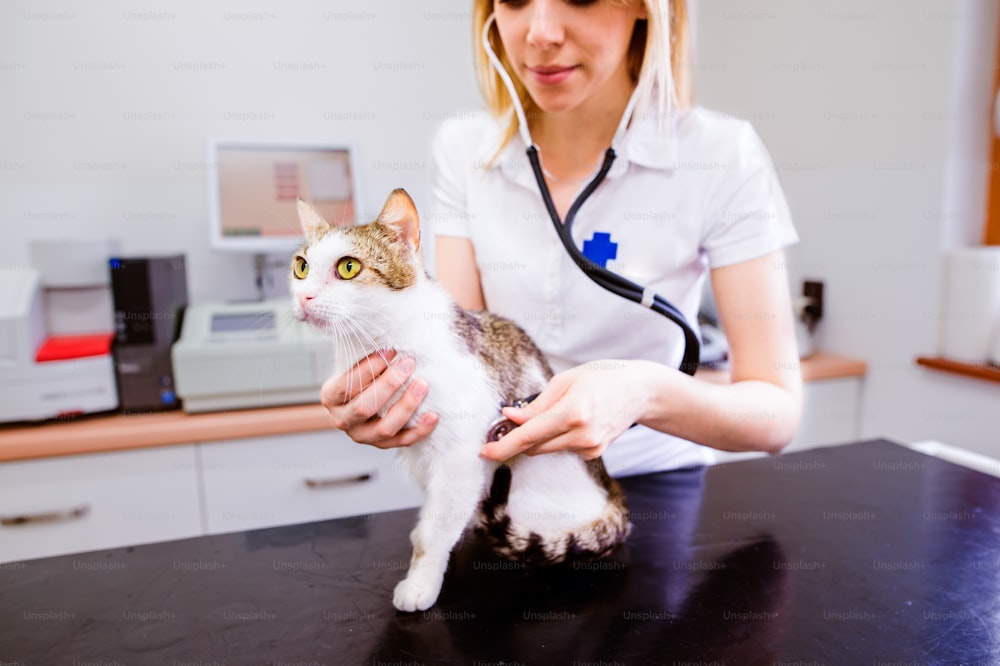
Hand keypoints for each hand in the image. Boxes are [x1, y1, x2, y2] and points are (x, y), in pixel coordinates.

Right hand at [321, 349, 437, 447]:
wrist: (366, 394)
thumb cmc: (364, 372)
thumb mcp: (355, 360)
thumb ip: (364, 351)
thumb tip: (385, 332)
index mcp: (331, 397)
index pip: (346, 386)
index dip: (368, 369)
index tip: (390, 351)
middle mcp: (342, 420)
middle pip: (364, 408)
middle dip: (389, 385)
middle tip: (409, 364)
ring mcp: (362, 436)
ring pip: (385, 429)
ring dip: (406, 406)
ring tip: (422, 385)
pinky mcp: (383, 444)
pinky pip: (403, 441)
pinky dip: (420, 430)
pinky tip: (433, 414)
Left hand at [479, 360, 655, 461]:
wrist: (638, 391)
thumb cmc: (602, 378)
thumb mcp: (565, 381)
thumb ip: (536, 404)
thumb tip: (510, 417)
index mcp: (573, 412)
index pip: (529, 435)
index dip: (503, 446)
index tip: (484, 452)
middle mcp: (582, 435)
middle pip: (534, 446)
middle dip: (517, 437)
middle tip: (510, 421)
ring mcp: (589, 447)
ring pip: (546, 449)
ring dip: (539, 436)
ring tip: (557, 412)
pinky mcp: (593, 454)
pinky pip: (562, 449)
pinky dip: (557, 438)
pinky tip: (572, 421)